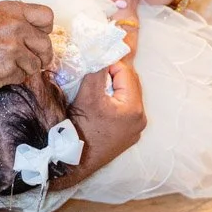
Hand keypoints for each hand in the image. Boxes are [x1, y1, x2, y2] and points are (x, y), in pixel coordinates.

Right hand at [0, 0, 53, 90]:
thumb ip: (17, 19)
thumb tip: (38, 32)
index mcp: (14, 11)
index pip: (47, 17)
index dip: (45, 30)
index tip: (40, 37)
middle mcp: (16, 27)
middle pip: (46, 45)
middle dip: (42, 56)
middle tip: (35, 60)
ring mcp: (13, 49)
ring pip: (35, 65)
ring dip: (25, 68)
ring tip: (5, 64)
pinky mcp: (8, 69)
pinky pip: (21, 77)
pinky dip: (12, 77)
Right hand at [68, 57, 146, 178]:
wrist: (72, 162)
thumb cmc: (79, 130)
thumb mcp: (88, 95)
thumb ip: (97, 70)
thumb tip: (101, 49)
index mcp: (134, 108)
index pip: (126, 73)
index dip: (111, 64)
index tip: (95, 62)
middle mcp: (140, 120)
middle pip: (129, 85)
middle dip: (114, 76)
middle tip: (95, 72)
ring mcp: (134, 131)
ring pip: (126, 98)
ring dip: (113, 89)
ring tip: (96, 87)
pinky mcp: (127, 138)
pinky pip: (123, 112)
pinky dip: (114, 103)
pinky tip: (100, 105)